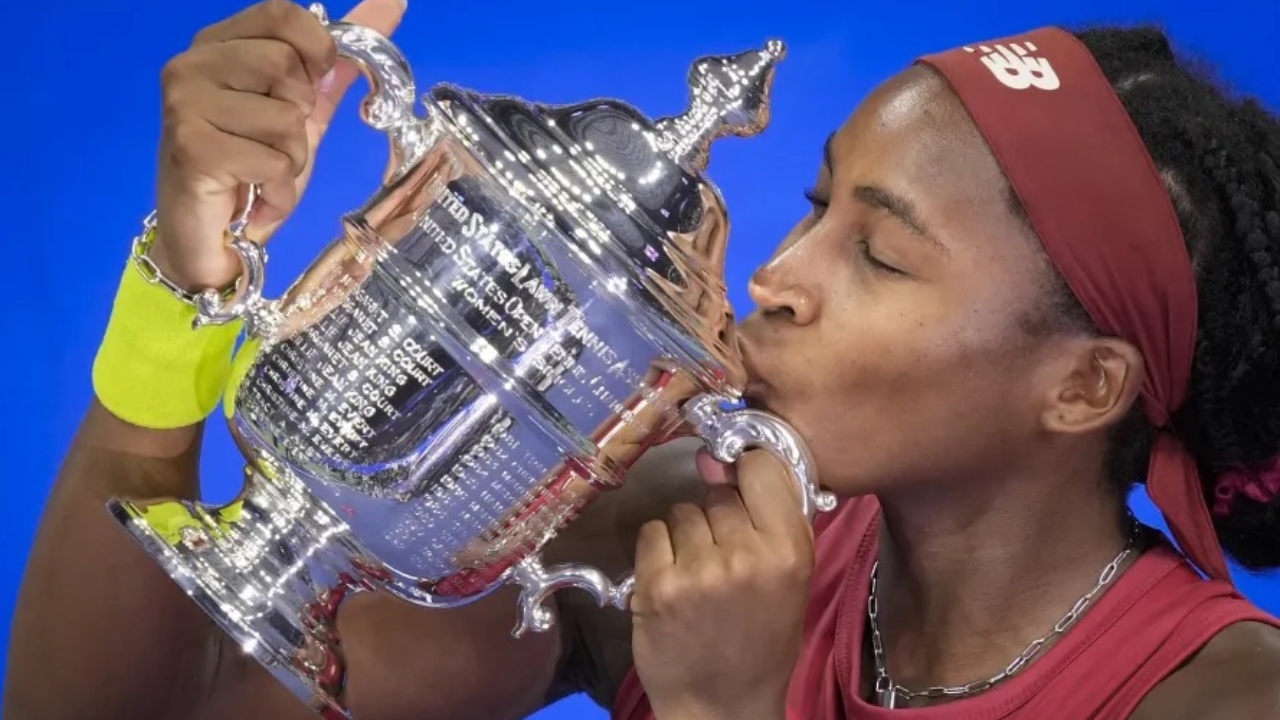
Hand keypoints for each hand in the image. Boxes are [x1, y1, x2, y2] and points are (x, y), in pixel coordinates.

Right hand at [151, 0, 406, 290]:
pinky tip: (254, 196)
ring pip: (287, 119)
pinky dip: (279, 189)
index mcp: (218, 44)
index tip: (309, 89)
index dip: (316, 52)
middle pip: (287, 66)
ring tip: (261, 173)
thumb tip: (392, 2)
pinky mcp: (192, 148)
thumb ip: (338, 61)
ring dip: (291, 159)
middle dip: (300, 117)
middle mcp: (192, 64)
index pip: (284, 14)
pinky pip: (275, 161)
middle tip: (273, 144)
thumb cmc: (253, 170)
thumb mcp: (305, 110)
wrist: (213, 238)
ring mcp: (184, 104)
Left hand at [630, 449, 813, 719]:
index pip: (762, 468)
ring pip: (683, 511)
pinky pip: (652, 532)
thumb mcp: (794, 579)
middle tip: (721, 558)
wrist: (723, 705)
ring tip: (697, 574)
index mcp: (789, 552)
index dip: (746, 472)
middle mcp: (746, 556)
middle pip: (718, 495)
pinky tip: (672, 580)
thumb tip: (730, 460)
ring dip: (685, 535)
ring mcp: (698, 571)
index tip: (740, 485)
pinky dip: (658, 550)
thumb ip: (775, 520)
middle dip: (717, 519)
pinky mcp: (657, 585)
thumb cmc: (762, 641)